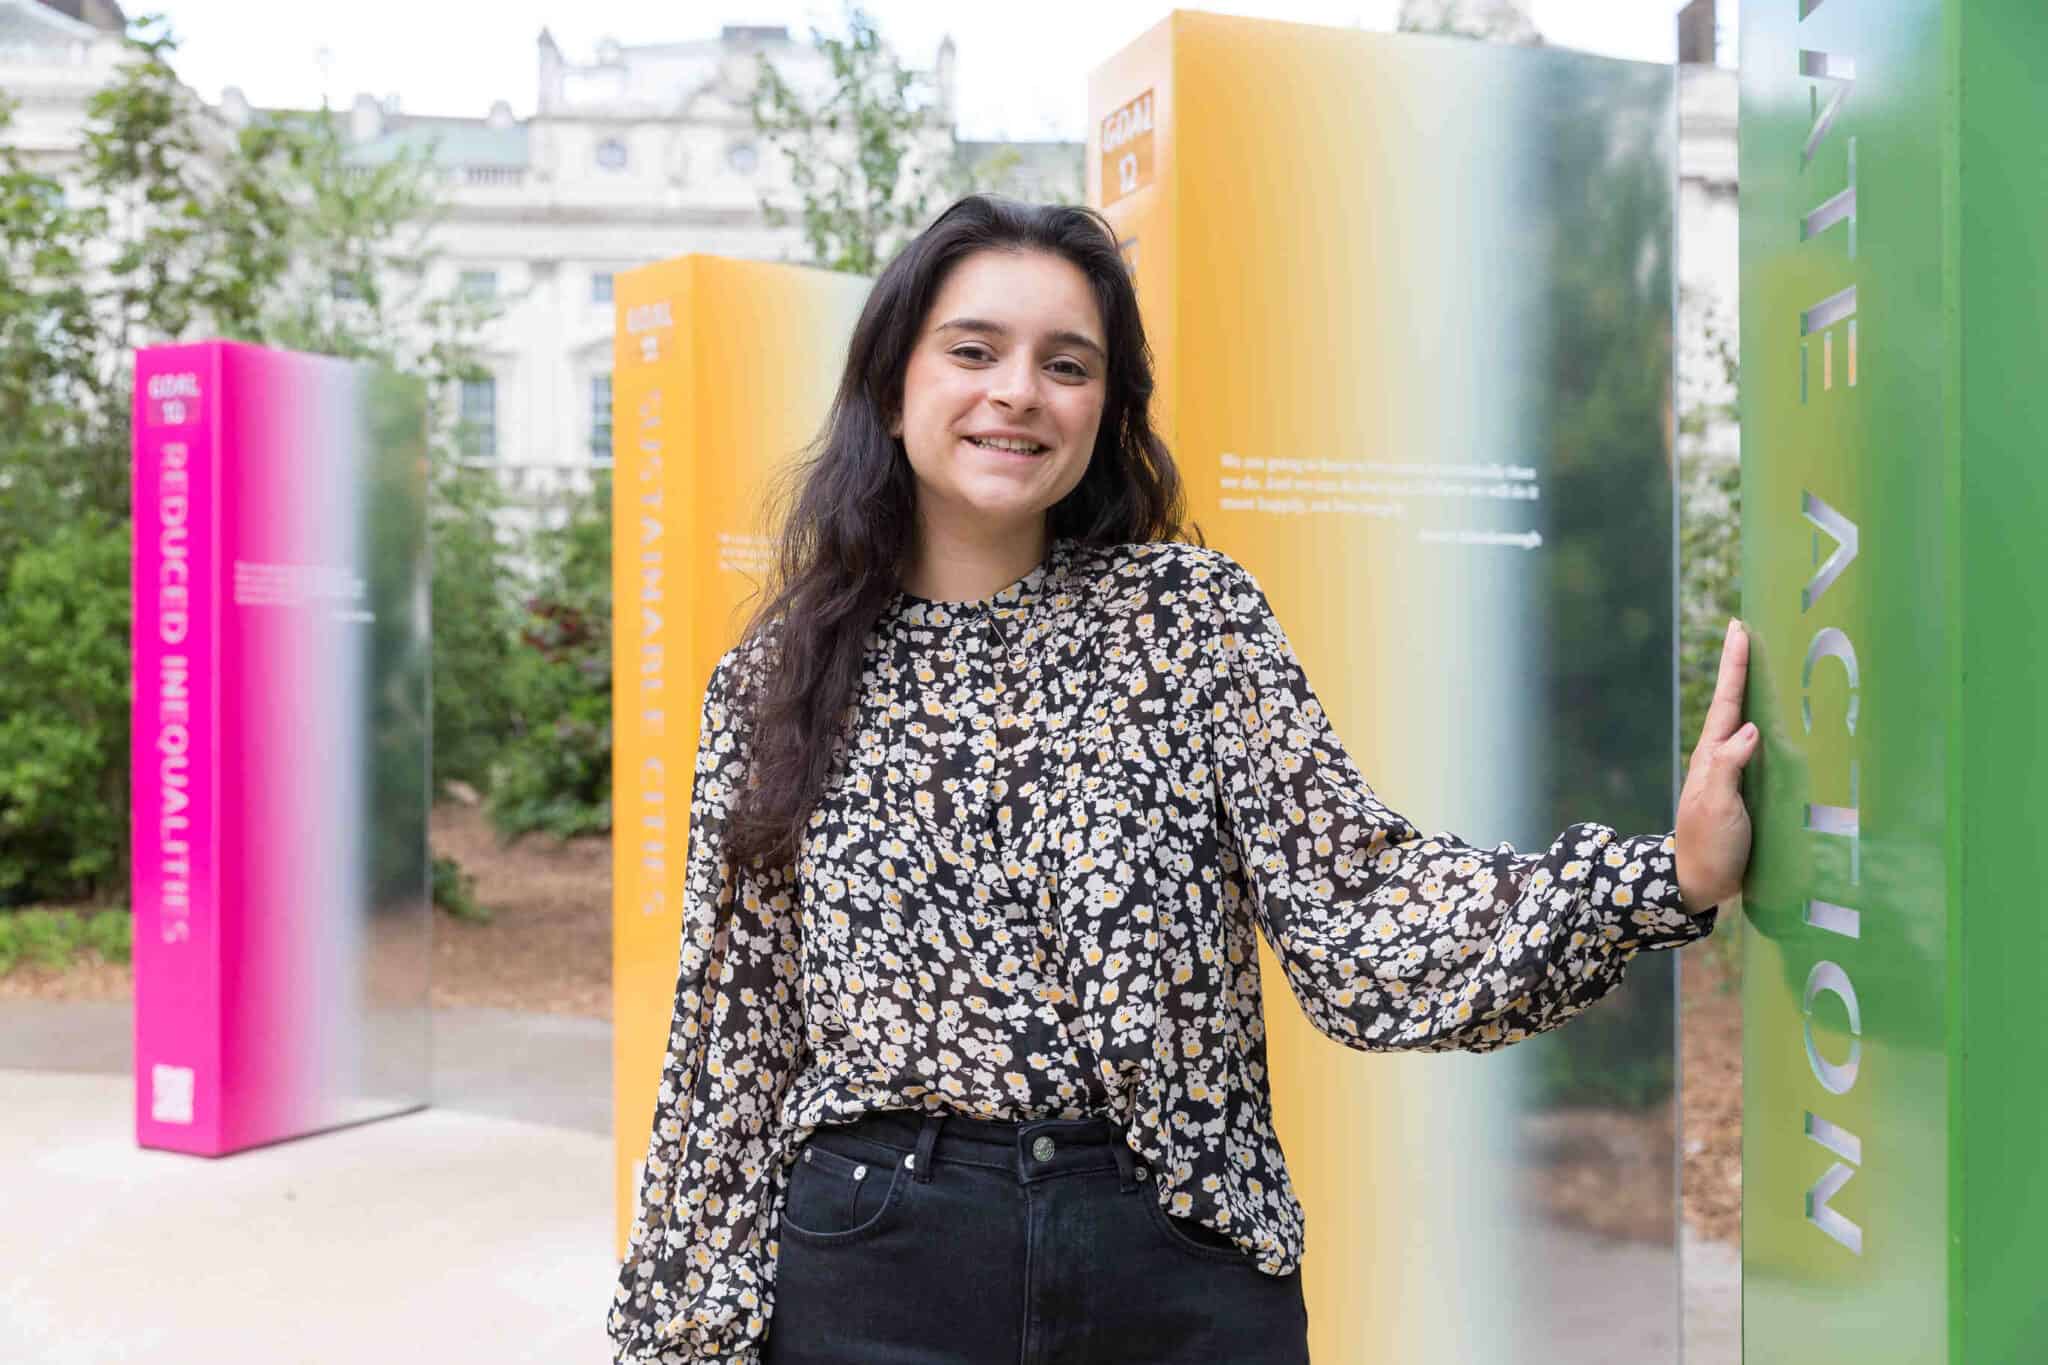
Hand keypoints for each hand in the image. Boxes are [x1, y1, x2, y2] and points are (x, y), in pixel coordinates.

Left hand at [1675, 618, 1759, 914]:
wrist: (1700, 882)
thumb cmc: (1708, 845)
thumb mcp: (1717, 806)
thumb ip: (1729, 767)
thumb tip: (1748, 729)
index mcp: (1712, 756)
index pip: (1726, 702)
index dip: (1734, 666)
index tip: (1738, 629)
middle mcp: (1720, 758)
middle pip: (1733, 704)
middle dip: (1740, 668)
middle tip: (1747, 631)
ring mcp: (1732, 773)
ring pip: (1744, 723)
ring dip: (1753, 693)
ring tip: (1764, 663)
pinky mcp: (1745, 790)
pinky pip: (1758, 749)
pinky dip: (1767, 727)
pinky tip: (1777, 722)